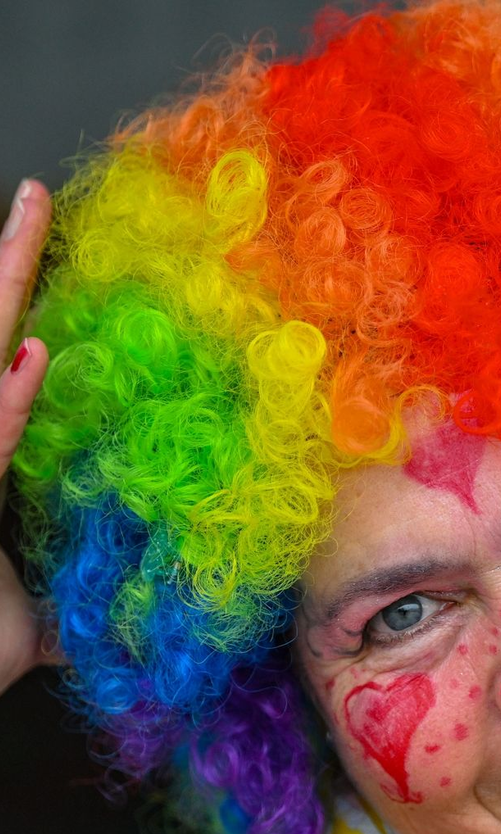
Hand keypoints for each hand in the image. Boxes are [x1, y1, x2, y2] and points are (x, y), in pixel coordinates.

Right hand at [0, 179, 54, 694]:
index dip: (18, 313)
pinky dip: (4, 405)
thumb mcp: (48, 626)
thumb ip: (89, 609)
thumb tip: (143, 620)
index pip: (1, 369)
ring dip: (2, 290)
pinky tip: (33, 362)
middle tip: (35, 199)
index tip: (41, 255)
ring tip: (29, 219)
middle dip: (8, 268)